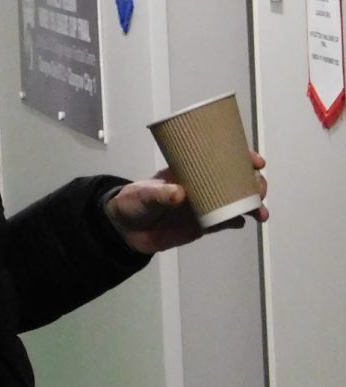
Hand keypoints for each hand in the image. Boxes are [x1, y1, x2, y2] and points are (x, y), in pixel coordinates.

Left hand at [105, 151, 267, 254]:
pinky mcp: (202, 224)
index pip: (221, 157)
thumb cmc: (134, 201)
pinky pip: (224, 222)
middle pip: (236, 180)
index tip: (256, 161)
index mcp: (190, 169)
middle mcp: (201, 185)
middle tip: (260, 188)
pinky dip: (236, 221)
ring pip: (236, 202)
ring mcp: (204, 205)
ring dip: (252, 205)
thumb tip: (180, 194)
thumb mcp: (144, 193)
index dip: (242, 157)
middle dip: (254, 183)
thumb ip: (161, 194)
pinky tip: (244, 223)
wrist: (126, 229)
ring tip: (260, 212)